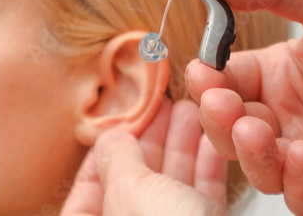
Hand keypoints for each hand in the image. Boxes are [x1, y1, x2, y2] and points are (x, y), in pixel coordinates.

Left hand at [60, 98, 226, 215]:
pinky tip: (213, 142)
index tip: (129, 117)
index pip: (89, 186)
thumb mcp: (130, 191)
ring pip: (172, 185)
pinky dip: (207, 166)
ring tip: (193, 112)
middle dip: (153, 138)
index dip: (108, 147)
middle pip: (135, 180)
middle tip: (166, 107)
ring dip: (184, 145)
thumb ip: (118, 160)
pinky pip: (202, 196)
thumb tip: (112, 137)